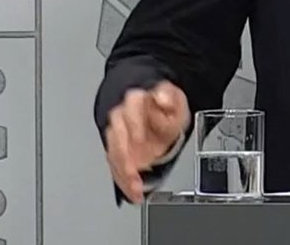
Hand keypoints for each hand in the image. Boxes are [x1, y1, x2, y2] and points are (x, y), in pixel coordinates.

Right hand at [104, 81, 189, 202]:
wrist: (160, 118)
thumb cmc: (167, 109)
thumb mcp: (176, 102)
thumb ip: (169, 99)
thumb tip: (161, 96)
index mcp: (137, 100)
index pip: (130, 106)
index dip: (133, 123)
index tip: (138, 139)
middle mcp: (122, 117)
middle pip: (116, 134)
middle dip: (123, 156)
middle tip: (133, 172)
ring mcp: (118, 136)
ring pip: (113, 153)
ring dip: (122, 173)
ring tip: (135, 188)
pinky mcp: (119, 153)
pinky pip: (116, 168)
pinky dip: (124, 182)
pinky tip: (133, 193)